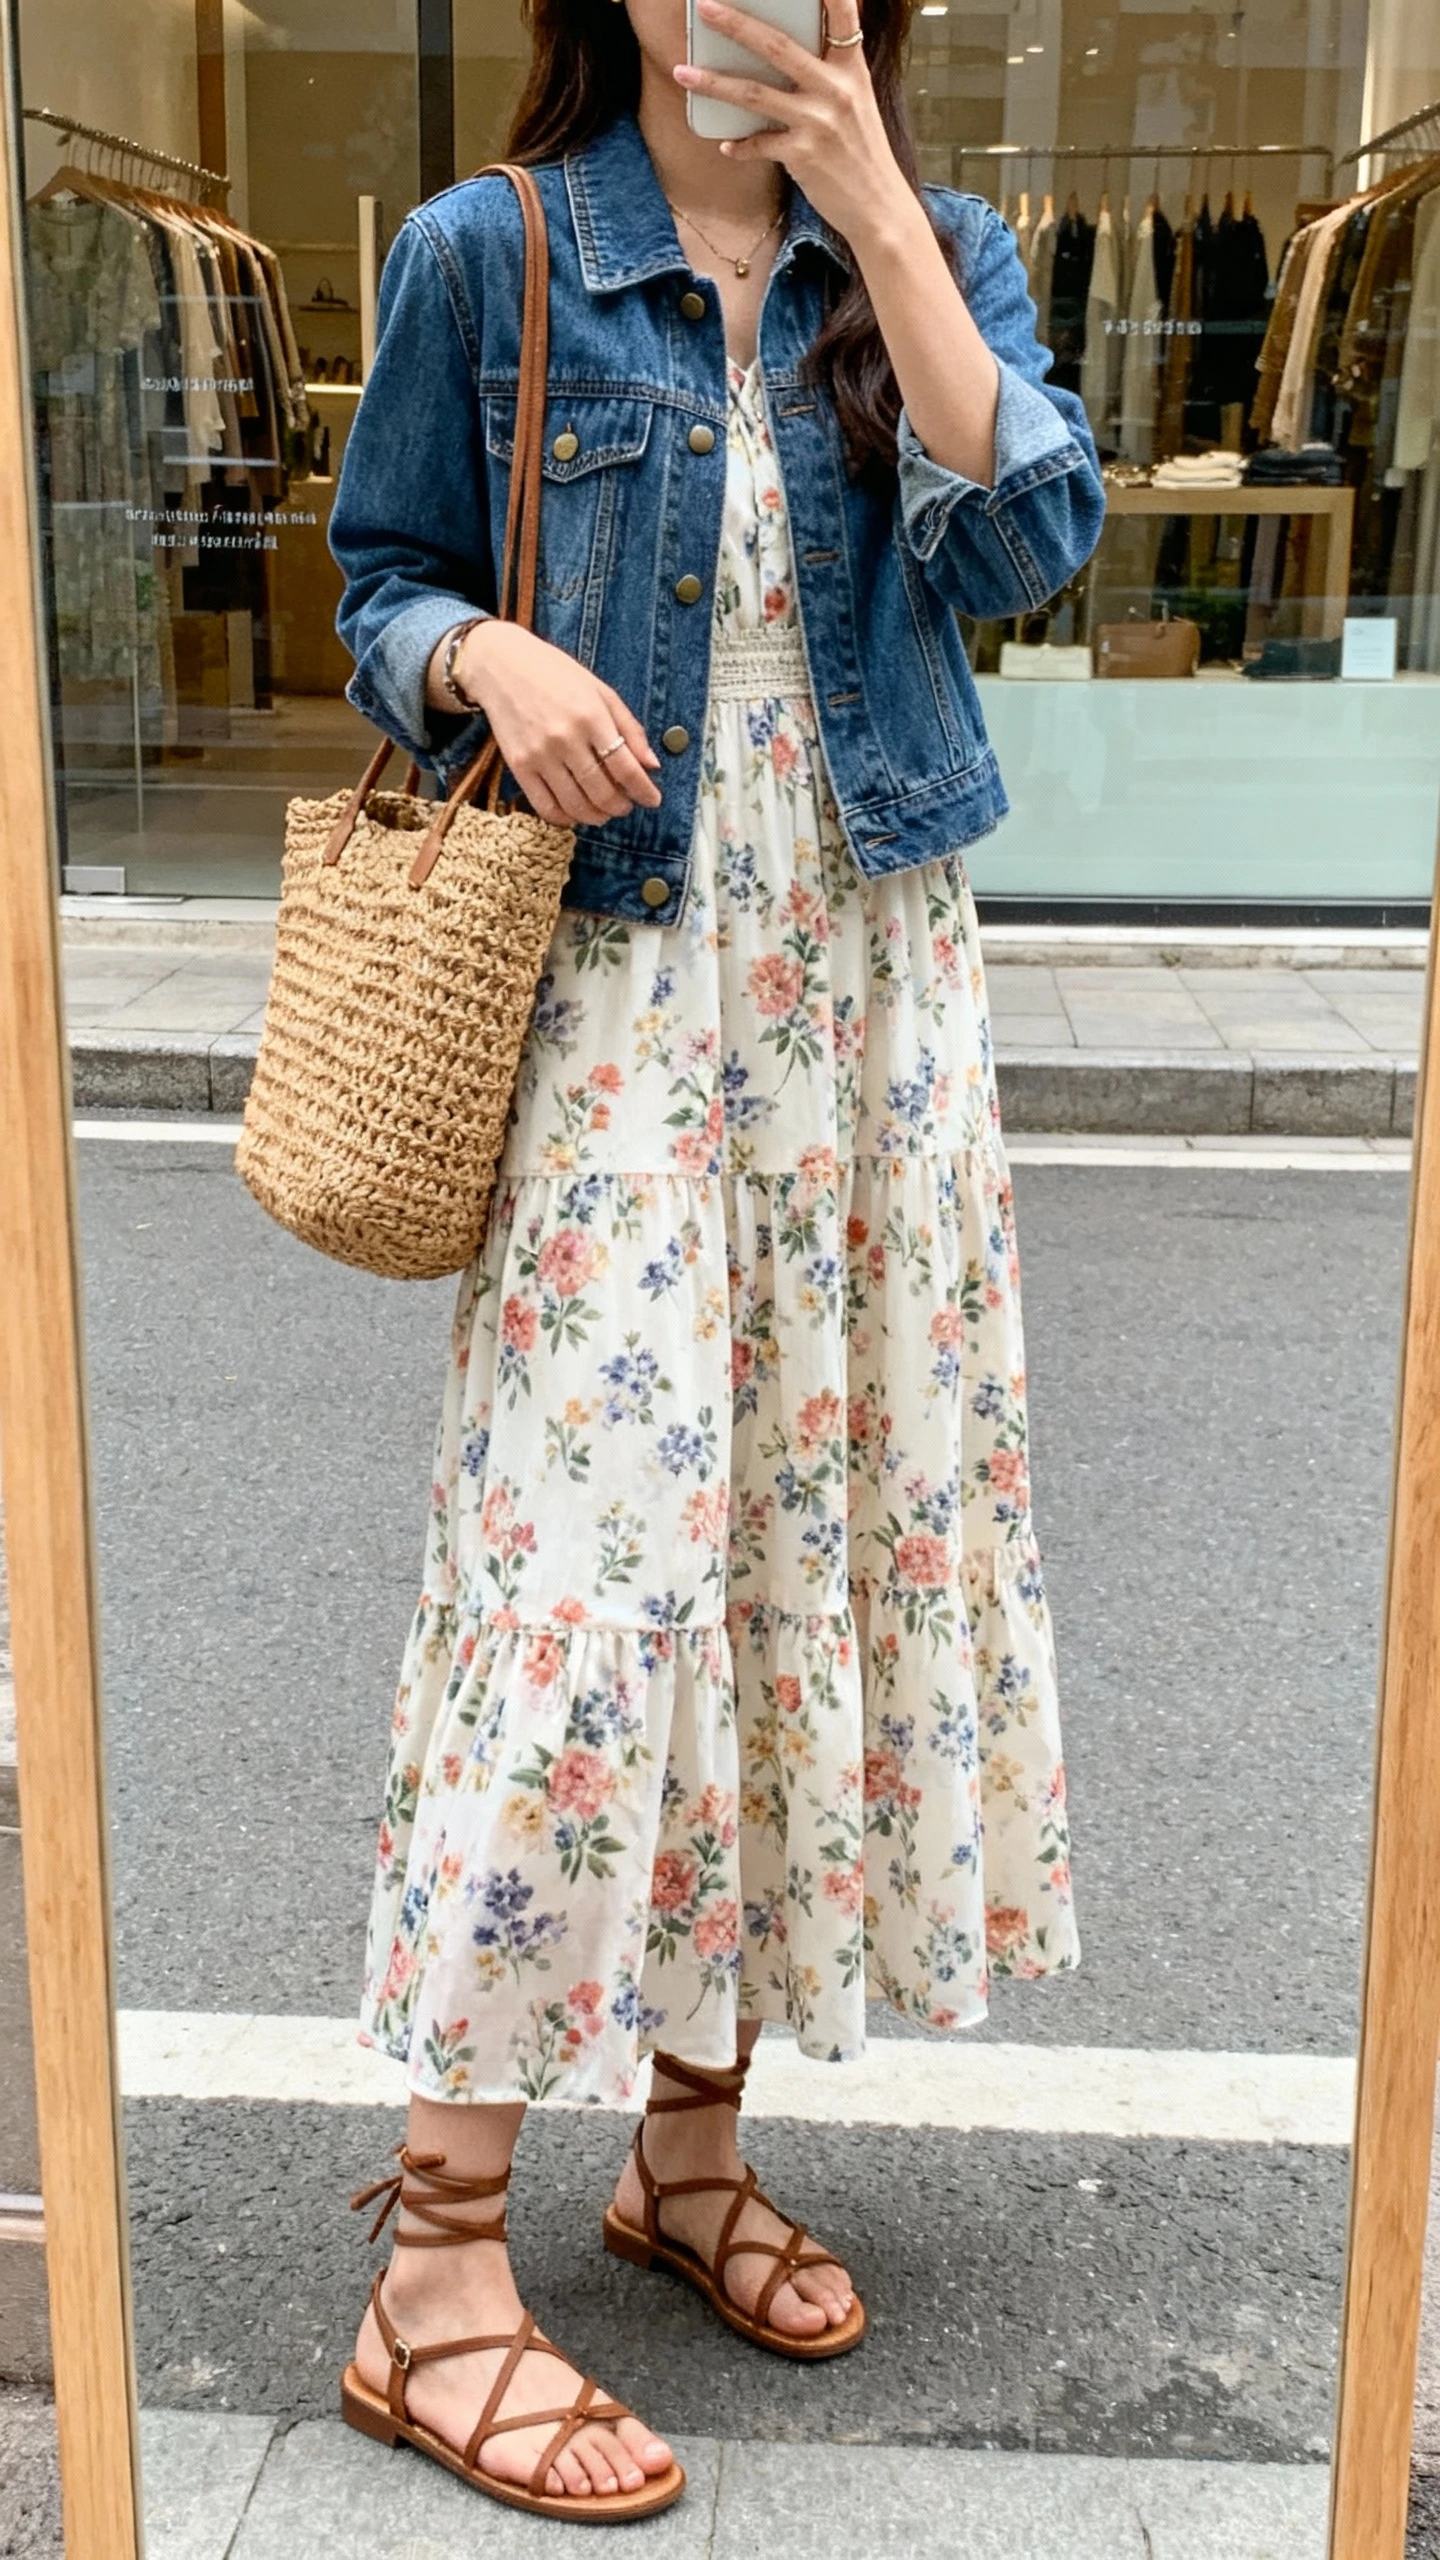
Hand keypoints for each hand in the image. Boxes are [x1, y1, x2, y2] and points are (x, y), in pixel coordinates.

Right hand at [431, 622, 661, 826]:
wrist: (500, 666)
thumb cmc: (555, 674)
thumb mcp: (600, 691)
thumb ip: (629, 728)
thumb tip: (652, 765)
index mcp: (591, 716)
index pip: (625, 767)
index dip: (643, 790)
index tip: (653, 800)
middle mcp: (565, 738)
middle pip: (602, 791)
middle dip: (621, 806)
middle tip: (626, 805)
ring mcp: (539, 754)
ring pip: (576, 804)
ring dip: (597, 816)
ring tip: (604, 812)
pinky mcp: (518, 766)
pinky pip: (545, 806)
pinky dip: (565, 818)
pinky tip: (575, 814)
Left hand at [673, 0, 915, 255]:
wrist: (879, 206)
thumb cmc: (862, 153)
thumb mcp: (858, 103)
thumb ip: (832, 74)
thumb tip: (793, 52)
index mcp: (852, 70)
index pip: (843, 17)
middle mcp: (836, 90)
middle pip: (778, 47)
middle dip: (737, 24)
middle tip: (706, 7)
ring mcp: (818, 122)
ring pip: (754, 93)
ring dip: (714, 82)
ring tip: (682, 72)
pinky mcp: (803, 155)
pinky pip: (759, 143)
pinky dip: (740, 145)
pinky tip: (726, 146)